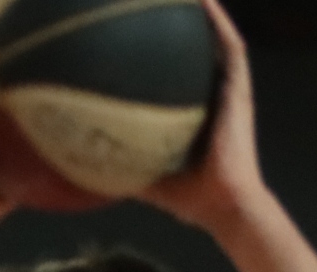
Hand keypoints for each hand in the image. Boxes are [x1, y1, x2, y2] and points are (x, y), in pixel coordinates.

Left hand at [139, 0, 266, 232]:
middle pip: (193, 48)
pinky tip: (203, 1)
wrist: (223, 206)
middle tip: (151, 1)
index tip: (133, 31)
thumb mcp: (143, 175)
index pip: (173, 73)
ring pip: (215, 39)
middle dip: (178, 23)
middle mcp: (211, 95)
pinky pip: (230, 49)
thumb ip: (118, 165)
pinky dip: (219, 23)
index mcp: (191, 111)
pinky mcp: (239, 90)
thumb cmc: (189, 198)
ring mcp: (227, 90)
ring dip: (204, 13)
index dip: (156, 52)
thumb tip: (77, 163)